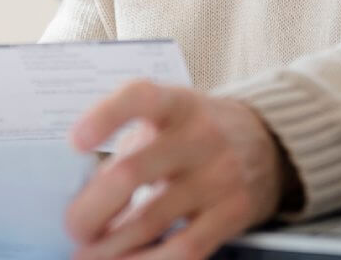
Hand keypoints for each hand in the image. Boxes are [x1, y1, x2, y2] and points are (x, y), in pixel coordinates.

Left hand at [66, 80, 289, 259]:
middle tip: (73, 225)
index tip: (75, 142)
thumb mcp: (169, 116)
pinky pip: (183, 251)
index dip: (106, 116)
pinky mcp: (232, 214)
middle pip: (133, 172)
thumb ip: (132, 143)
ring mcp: (218, 177)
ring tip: (86, 254)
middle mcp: (199, 136)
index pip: (141, 97)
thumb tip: (83, 193)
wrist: (267, 143)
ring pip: (150, 221)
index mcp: (177, 103)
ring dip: (109, 247)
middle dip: (91, 209)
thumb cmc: (197, 129)